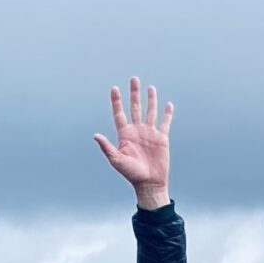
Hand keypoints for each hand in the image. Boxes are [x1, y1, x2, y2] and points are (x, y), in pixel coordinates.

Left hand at [93, 77, 172, 208]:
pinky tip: (168, 105)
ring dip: (150, 100)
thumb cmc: (131, 174)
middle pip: (135, 108)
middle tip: (134, 79)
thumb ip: (107, 147)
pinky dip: (167, 114)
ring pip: (150, 112)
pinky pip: (165, 123)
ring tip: (150, 87)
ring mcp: (149, 133)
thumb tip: (95, 135)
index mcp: (125, 134)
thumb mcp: (116, 160)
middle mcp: (137, 131)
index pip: (119, 114)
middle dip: (134, 94)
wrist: (149, 183)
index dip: (116, 101)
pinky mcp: (161, 138)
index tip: (114, 88)